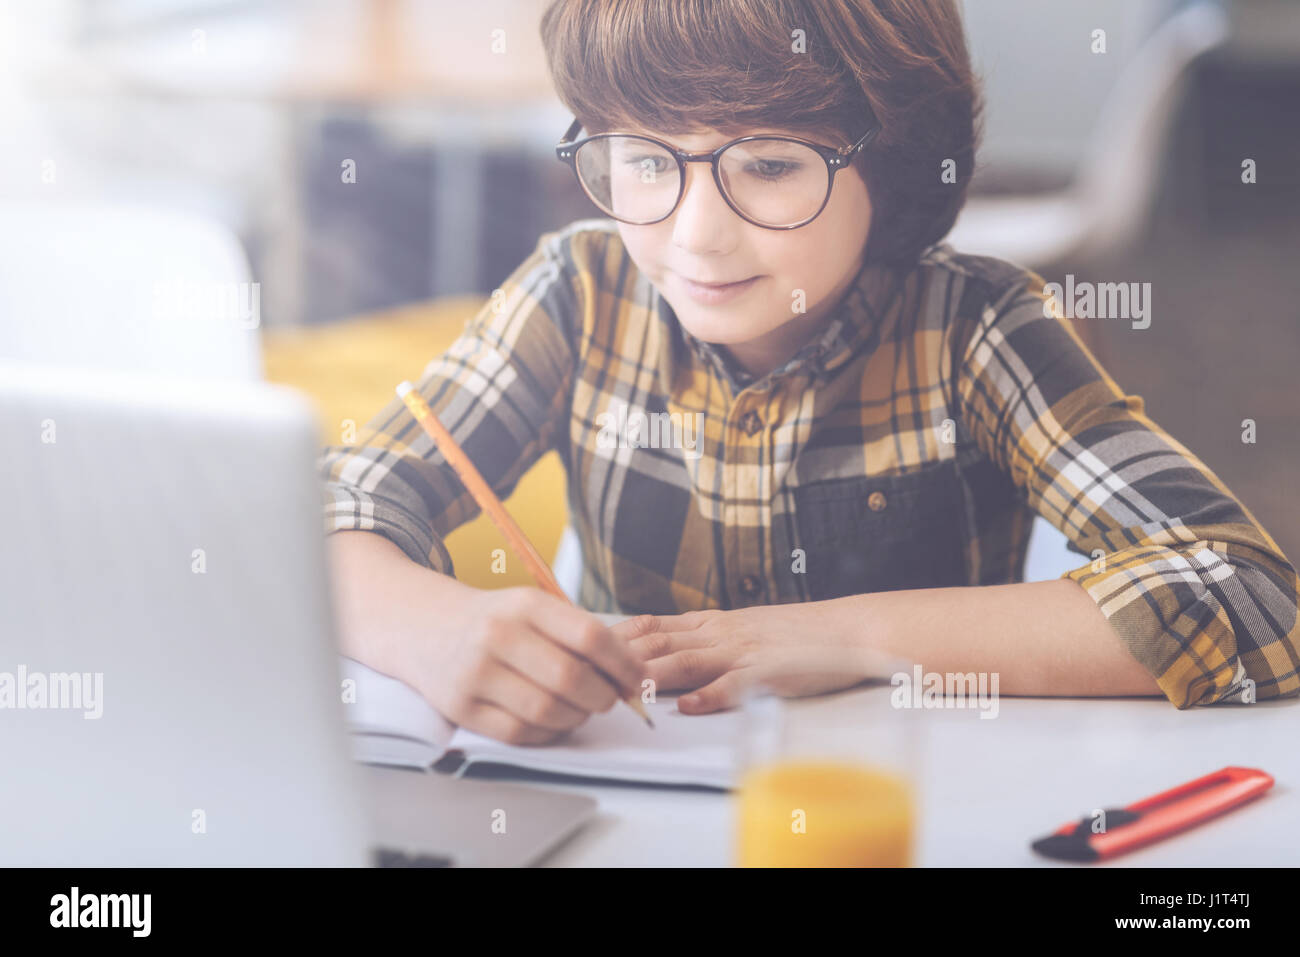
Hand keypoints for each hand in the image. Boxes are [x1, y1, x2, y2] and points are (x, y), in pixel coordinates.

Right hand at [386, 584, 646, 745]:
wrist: (424, 627)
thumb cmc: (495, 621)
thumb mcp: (533, 609)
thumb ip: (579, 635)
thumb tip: (634, 675)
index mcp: (525, 604)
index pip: (590, 636)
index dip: (624, 664)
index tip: (638, 680)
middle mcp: (498, 634)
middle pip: (572, 678)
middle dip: (603, 697)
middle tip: (608, 699)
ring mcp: (476, 672)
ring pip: (547, 711)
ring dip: (575, 717)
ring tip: (578, 709)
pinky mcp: (460, 706)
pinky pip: (519, 733)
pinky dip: (546, 734)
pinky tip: (551, 722)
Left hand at [609, 602, 873, 713]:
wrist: (847, 631)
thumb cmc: (793, 636)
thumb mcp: (739, 628)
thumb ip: (702, 639)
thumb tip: (658, 650)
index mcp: (711, 623)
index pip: (651, 625)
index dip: (614, 637)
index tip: (581, 647)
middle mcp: (720, 633)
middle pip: (658, 642)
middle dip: (618, 658)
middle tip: (584, 672)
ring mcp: (743, 653)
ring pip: (687, 660)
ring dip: (652, 675)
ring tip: (622, 689)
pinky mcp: (769, 674)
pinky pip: (736, 685)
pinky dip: (710, 696)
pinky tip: (689, 706)